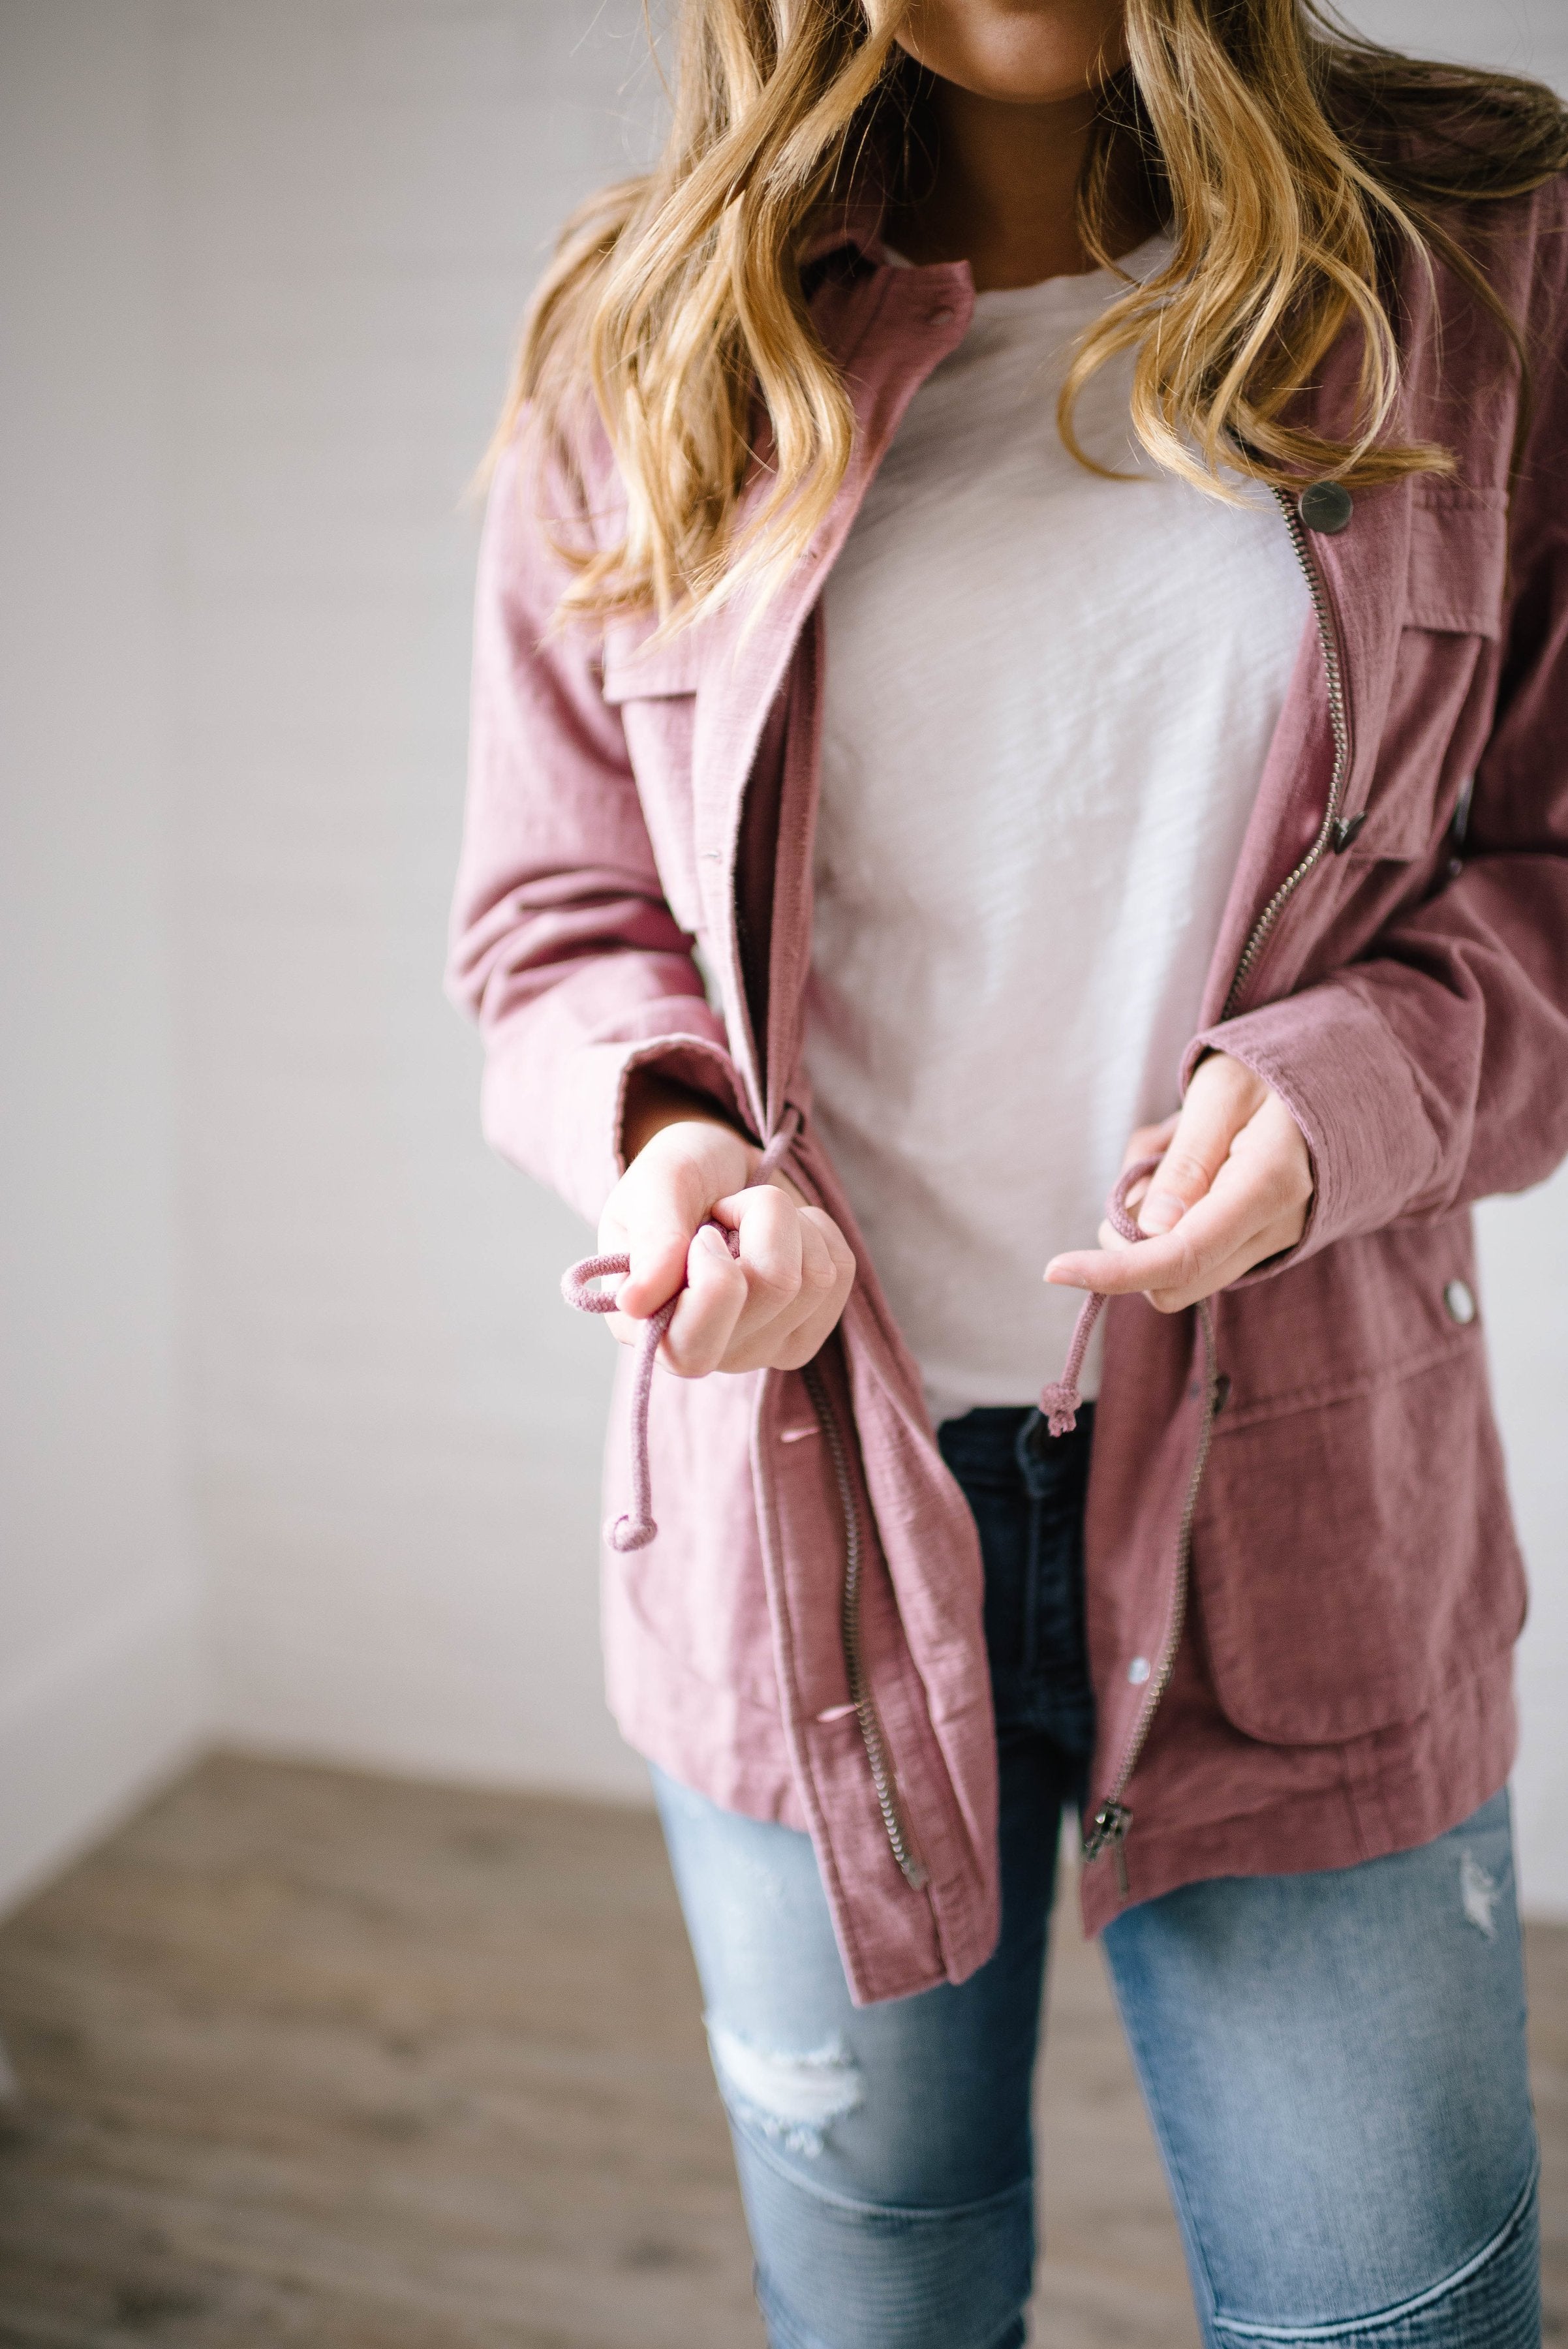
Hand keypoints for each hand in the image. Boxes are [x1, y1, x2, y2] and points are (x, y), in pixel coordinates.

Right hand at [600, 1095, 854, 1375]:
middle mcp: (702, 1351)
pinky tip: (781, 1232)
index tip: (704, 1230)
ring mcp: (759, 1349)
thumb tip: (636, 1303)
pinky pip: (840, 1274)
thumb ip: (650, 1237)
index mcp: (645, 1327)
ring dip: (789, 1221)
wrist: (718, 1174)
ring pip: (814, 1278)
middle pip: (776, 1290)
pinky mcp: (805, 1334)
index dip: (714, 1275)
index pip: (694, 1345)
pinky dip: (817, 1231)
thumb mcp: (654, 1184)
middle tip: (727, 1210)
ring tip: (751, 1216)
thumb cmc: (679, 1180)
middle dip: (763, 1221)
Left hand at [1045, 1052, 1313, 1314]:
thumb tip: (1152, 1230)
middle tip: (1140, 1168)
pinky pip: (1193, 1250)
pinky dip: (1170, 1216)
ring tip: (1173, 1148)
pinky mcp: (1258, 1243)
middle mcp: (1275, 1229)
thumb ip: (1188, 1161)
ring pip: (1178, 1269)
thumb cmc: (1271, 1073)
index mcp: (1268, 1187)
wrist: (1333, 1078)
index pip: (1181, 1257)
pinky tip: (1188, 1163)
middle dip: (1129, 1240)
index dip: (1113, 1272)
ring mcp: (1271, 1243)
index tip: (1054, 1269)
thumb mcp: (1222, 1094)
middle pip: (1173, 1282)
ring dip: (1149, 1220)